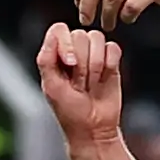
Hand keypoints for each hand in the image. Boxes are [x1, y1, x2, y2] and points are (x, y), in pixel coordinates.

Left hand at [33, 22, 123, 144]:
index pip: (60, 30)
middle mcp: (74, 51)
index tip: (70, 64)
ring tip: (91, 83)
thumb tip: (55, 37)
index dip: (66, 44)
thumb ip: (46, 60)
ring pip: (98, 39)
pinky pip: (113, 48)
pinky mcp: (111, 61)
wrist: (94, 129)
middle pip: (80, 34)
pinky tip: (104, 78)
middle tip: (80, 83)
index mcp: (55, 55)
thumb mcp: (51, 87)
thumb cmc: (69, 112)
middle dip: (82, 62)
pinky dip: (110, 63)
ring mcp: (93, 54)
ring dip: (95, 64)